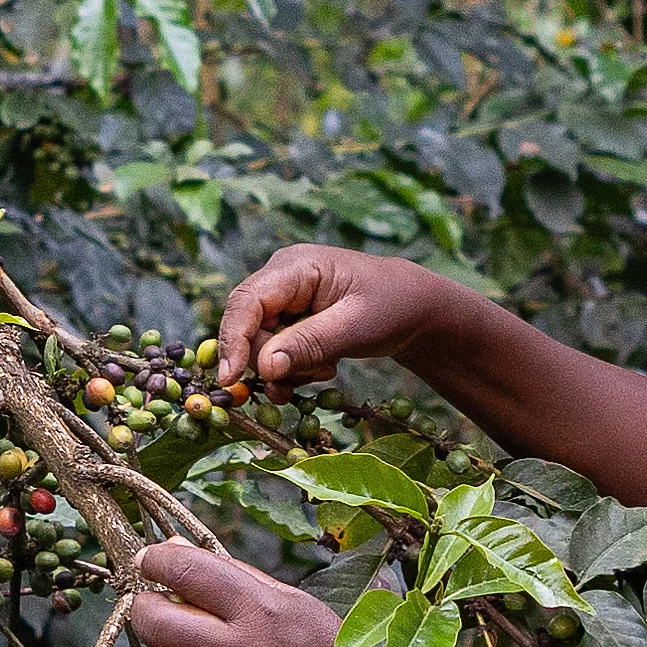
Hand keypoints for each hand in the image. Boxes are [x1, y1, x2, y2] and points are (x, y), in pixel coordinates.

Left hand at [129, 539, 347, 646]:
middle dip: (145, 608)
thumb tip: (172, 548)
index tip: (150, 560)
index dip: (156, 560)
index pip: (186, 572)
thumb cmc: (315, 645)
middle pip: (156, 624)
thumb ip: (226, 574)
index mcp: (259, 611)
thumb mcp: (285, 597)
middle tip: (155, 605)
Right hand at [214, 245, 462, 391]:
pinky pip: (275, 349)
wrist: (416, 310)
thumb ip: (308, 344)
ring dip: (287, 368)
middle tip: (314, 373)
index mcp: (296, 266)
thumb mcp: (355, 327)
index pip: (247, 301)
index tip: (230, 379)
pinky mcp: (291, 318)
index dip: (234, 340)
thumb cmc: (393, 307)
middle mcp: (282, 278)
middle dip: (272, 360)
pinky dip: (293, 367)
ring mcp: (285, 299)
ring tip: (325, 369)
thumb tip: (264, 367)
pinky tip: (323, 367)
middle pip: (248, 326)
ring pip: (260, 343)